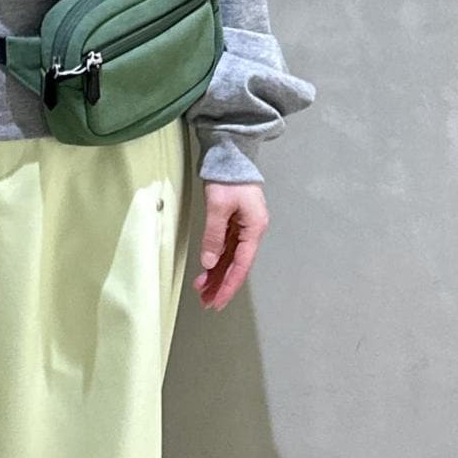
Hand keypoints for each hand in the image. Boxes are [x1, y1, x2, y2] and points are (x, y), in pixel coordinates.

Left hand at [193, 180, 267, 310]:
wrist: (231, 154)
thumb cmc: (228, 179)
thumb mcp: (218, 206)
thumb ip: (214, 236)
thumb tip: (209, 263)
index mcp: (255, 228)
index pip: (242, 264)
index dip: (230, 285)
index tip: (217, 301)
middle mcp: (253, 231)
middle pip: (237, 265)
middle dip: (222, 284)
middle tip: (206, 303)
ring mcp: (245, 227)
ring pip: (231, 258)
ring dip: (218, 275)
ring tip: (203, 291)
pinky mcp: (235, 223)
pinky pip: (227, 247)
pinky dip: (217, 260)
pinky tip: (207, 272)